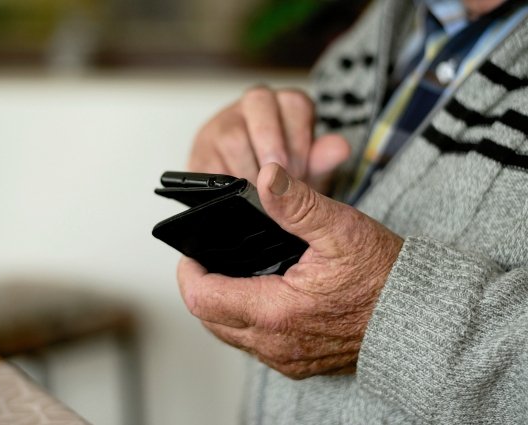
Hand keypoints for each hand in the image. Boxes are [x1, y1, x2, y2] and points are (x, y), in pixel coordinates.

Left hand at [177, 163, 402, 378]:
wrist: (420, 320)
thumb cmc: (385, 278)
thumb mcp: (342, 230)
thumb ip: (298, 205)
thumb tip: (266, 177)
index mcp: (276, 312)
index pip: (202, 298)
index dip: (189, 272)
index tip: (192, 253)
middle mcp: (276, 344)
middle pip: (210, 320)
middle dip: (202, 288)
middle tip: (210, 260)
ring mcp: (287, 358)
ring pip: (231, 335)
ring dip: (223, 306)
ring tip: (232, 274)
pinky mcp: (298, 363)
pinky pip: (256, 345)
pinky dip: (247, 321)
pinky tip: (261, 296)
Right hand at [188, 86, 349, 192]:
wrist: (248, 203)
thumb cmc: (284, 181)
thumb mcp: (309, 173)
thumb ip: (323, 161)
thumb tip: (340, 148)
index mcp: (284, 105)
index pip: (294, 102)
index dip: (299, 137)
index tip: (300, 170)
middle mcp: (250, 107)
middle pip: (258, 102)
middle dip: (271, 145)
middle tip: (279, 180)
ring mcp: (220, 125)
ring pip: (231, 133)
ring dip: (249, 168)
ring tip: (261, 196)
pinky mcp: (199, 153)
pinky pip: (208, 163)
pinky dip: (225, 183)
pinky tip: (238, 197)